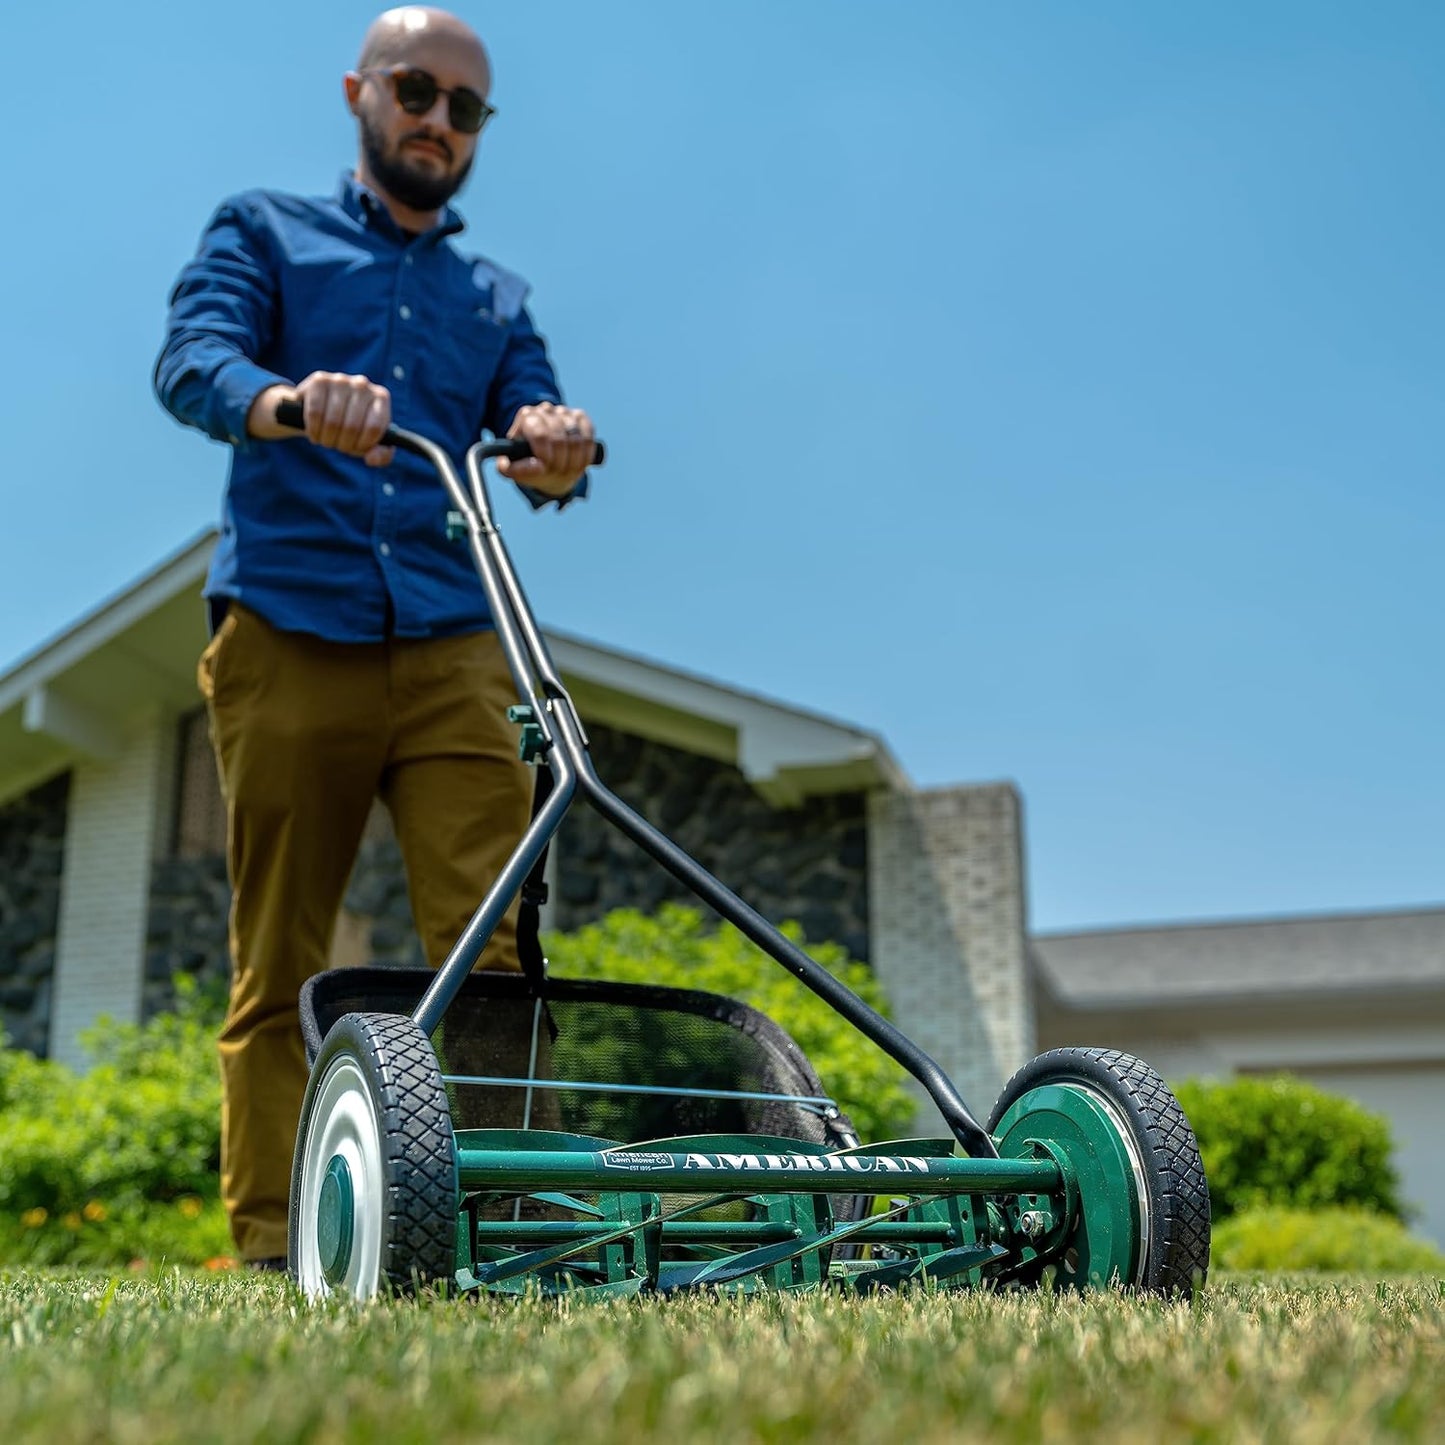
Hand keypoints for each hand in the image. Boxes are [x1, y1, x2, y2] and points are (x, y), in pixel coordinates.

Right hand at [247, 373, 394, 466]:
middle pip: (354, 427)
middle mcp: (362, 384)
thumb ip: (379, 454)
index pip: (377, 428)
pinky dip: (313, 429)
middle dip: (342, 444)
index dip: (363, 446)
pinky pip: (316, 413)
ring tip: (324, 439)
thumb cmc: (344, 430)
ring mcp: (340, 380)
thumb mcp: (363, 445)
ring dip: (327, 438)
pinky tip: (312, 432)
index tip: (354, 450)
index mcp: (380, 398)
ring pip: (335, 421)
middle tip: (334, 445)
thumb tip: (375, 456)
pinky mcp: (318, 381)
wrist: (310, 414)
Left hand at [498, 402, 595, 495]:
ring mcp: (564, 412)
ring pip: (576, 438)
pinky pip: (588, 436)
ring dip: (574, 461)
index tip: (545, 468)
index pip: (540, 433)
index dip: (545, 454)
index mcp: (526, 417)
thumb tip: (507, 465)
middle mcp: (545, 409)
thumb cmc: (530, 465)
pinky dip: (586, 454)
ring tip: (568, 471)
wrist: (549, 464)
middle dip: (560, 461)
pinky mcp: (581, 418)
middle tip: (557, 473)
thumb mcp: (514, 469)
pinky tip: (580, 463)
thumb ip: (508, 469)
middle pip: (559, 437)